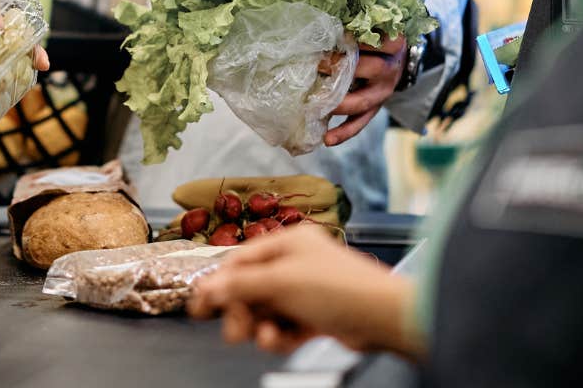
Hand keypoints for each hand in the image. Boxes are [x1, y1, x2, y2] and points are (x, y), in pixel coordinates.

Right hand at [189, 226, 417, 357]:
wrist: (383, 317)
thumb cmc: (339, 288)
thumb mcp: (280, 282)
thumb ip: (240, 285)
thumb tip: (207, 288)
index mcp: (288, 242)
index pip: (242, 260)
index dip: (219, 283)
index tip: (199, 305)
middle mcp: (297, 263)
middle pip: (252, 288)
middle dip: (241, 310)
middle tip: (235, 331)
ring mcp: (307, 290)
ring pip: (268, 310)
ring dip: (261, 326)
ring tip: (266, 337)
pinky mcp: (317, 315)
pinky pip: (286, 325)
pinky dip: (280, 335)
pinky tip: (281, 341)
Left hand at [324, 33, 408, 146]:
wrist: (396, 61)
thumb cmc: (375, 40)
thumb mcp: (373, 30)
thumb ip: (355, 28)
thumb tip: (322, 24)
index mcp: (393, 45)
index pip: (382, 41)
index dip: (361, 40)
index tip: (338, 37)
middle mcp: (391, 70)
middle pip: (374, 70)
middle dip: (346, 68)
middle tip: (319, 65)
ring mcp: (383, 92)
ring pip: (365, 101)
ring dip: (340, 104)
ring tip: (316, 106)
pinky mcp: (375, 109)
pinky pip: (361, 122)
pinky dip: (344, 132)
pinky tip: (327, 139)